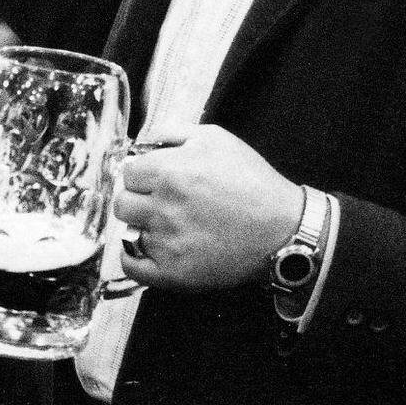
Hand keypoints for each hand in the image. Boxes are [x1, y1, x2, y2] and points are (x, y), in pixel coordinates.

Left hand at [111, 127, 303, 290]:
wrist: (282, 229)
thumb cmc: (252, 184)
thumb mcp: (217, 139)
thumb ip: (175, 131)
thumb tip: (147, 139)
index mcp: (169, 172)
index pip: (129, 173)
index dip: (144, 176)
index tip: (157, 182)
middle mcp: (163, 207)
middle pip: (123, 203)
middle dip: (139, 200)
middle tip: (162, 204)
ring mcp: (165, 242)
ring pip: (127, 231)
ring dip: (143, 227)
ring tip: (168, 226)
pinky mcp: (171, 272)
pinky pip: (130, 265)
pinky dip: (134, 258)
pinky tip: (150, 250)